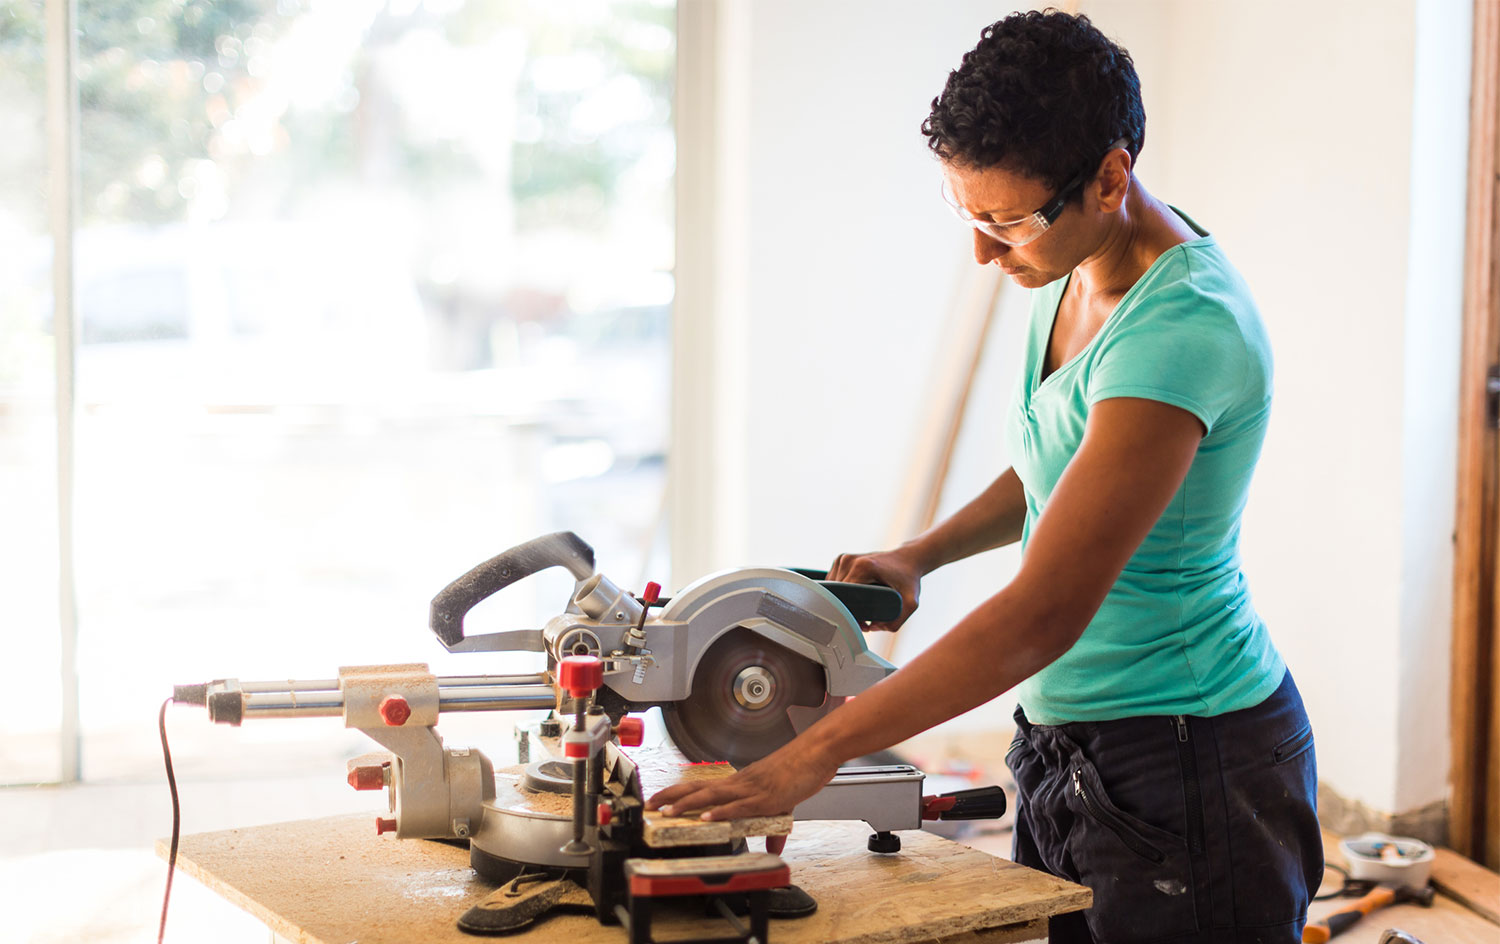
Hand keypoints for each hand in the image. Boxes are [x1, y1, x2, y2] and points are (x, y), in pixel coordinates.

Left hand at [645, 741, 839, 821]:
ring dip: (688, 804)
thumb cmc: (800, 770)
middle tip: (650, 804)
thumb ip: (776, 828)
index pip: (704, 786)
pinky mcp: (765, 797)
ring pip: (712, 796)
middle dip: (673, 796)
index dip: (681, 792)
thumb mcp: (785, 803)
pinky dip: (722, 812)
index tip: (661, 799)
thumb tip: (774, 847)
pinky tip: (707, 817)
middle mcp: (741, 783)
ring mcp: (751, 789)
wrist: (817, 752)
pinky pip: (738, 806)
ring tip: (668, 812)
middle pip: (699, 788)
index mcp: (741, 783)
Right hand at [827, 548, 922, 632]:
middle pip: (837, 594)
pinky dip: (842, 591)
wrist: (908, 559)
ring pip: (833, 589)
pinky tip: (855, 596)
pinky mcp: (841, 560)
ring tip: (862, 607)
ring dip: (843, 600)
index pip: (844, 596)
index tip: (862, 622)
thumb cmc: (908, 577)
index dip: (850, 613)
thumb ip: (896, 621)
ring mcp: (844, 558)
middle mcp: (850, 560)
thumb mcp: (911, 601)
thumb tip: (873, 628)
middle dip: (848, 609)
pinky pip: (833, 582)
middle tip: (865, 619)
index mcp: (863, 567)